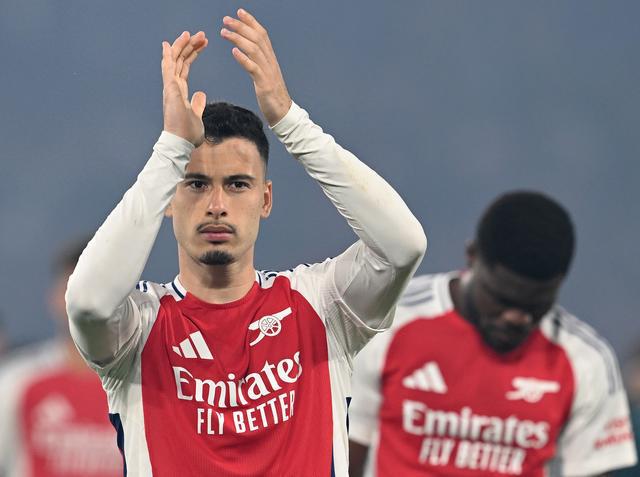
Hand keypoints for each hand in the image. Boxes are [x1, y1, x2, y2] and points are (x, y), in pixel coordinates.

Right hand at [161, 31, 208, 145]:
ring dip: (181, 46)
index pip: (185, 68)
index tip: (202, 44)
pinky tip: (169, 44)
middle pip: (180, 61)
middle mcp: (173, 87)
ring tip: (191, 34)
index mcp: (180, 92)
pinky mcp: (170, 90)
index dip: (192, 54)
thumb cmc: (188, 134)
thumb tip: (201, 94)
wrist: (182, 142)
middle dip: (190, 46)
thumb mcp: (197, 115)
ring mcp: (170, 88)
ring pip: (174, 61)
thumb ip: (198, 104)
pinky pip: (168, 69)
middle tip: (201, 34)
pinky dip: (168, 56)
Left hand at [221, 9, 291, 125]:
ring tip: (224, 32)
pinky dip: (244, 59)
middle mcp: (270, 62)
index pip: (261, 35)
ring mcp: (268, 73)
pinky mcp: (265, 84)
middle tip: (226, 19)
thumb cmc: (272, 96)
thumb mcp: (265, 75)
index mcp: (270, 59)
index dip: (251, 22)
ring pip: (254, 50)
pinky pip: (254, 68)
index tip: (239, 12)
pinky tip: (234, 52)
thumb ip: (257, 62)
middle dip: (241, 26)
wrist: (283, 113)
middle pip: (257, 38)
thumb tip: (246, 51)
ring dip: (238, 39)